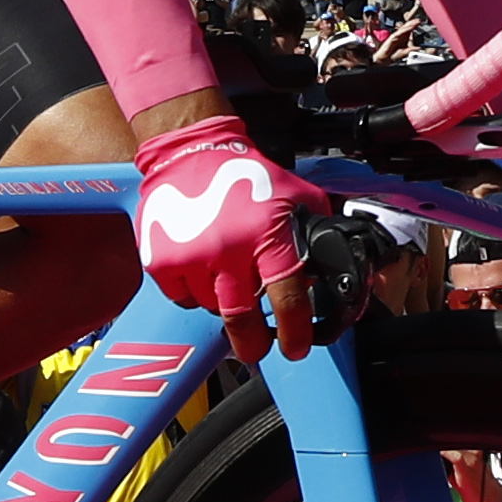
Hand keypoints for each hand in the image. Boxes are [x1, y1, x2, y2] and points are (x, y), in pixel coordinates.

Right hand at [131, 114, 313, 360]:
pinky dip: (195, 293)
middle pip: (242, 319)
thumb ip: (316, 231)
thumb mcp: (297, 196)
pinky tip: (203, 270)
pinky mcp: (163, 261)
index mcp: (267, 234)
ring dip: (224, 306)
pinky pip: (183, 298)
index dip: (294, 331)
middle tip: (258, 350)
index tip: (296, 347)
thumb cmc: (248, 175)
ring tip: (228, 282)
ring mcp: (192, 256)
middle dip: (253, 345)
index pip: (286, 297)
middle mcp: (229, 248)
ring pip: (212, 309)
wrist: (190, 152)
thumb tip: (338, 270)